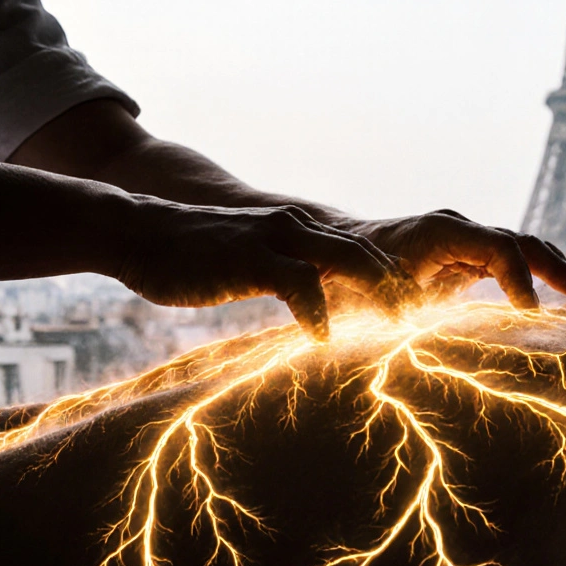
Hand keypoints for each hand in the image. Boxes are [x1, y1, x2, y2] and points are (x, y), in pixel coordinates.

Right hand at [116, 199, 419, 339]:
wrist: (138, 233)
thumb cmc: (191, 254)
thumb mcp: (247, 260)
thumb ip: (281, 273)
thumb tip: (306, 302)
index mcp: (298, 229)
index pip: (360, 249)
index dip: (394, 277)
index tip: (420, 307)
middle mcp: (295, 227)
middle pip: (366, 252)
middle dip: (400, 284)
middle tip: (427, 318)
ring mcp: (274, 239)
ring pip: (345, 258)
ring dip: (376, 292)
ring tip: (398, 324)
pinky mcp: (250, 258)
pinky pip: (297, 282)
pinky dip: (316, 310)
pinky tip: (322, 339)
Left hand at [348, 210, 565, 307]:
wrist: (332, 250)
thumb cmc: (349, 273)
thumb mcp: (373, 290)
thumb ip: (403, 302)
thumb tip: (427, 328)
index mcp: (441, 230)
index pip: (497, 248)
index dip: (519, 279)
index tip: (532, 315)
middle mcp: (458, 229)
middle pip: (518, 242)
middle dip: (551, 267)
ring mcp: (463, 241)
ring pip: (518, 248)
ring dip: (550, 268)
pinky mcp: (463, 257)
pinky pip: (506, 262)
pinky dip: (532, 276)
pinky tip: (555, 293)